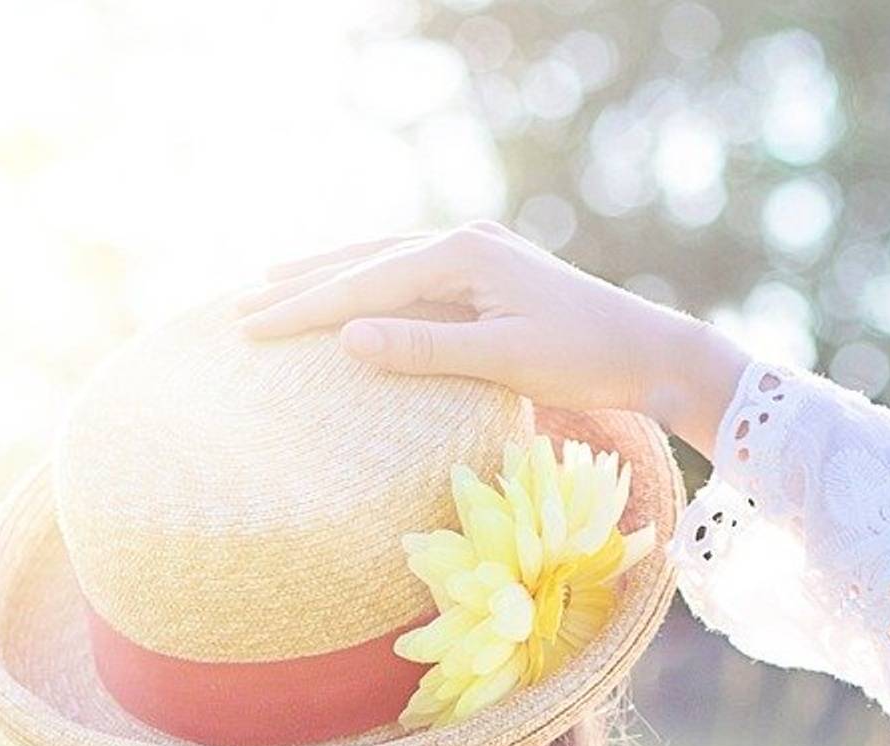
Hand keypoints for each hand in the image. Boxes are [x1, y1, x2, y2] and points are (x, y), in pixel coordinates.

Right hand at [232, 223, 752, 452]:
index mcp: (462, 254)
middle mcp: (465, 240)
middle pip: (365, 260)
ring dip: (330, 273)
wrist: (650, 351)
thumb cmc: (584, 360)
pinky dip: (370, 280)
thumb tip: (347, 335)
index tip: (251, 330)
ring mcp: (478, 252)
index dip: (304, 308)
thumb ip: (425, 348)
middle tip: (239, 309)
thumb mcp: (502, 360)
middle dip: (302, 285)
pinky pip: (411, 271)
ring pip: (384, 259)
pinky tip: (352, 289)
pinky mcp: (489, 271)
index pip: (364, 282)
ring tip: (276, 285)